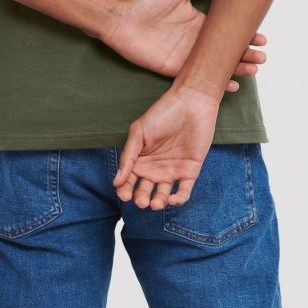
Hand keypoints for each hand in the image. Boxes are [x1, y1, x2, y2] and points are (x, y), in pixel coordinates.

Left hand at [102, 0, 266, 92]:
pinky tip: (230, 85)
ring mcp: (187, 55)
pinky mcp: (175, 68)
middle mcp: (196, 40)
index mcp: (198, 22)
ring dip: (235, 68)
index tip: (262, 38)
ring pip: (216, 65)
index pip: (226, 31)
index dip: (243, 35)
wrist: (121, 18)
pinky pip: (198, 77)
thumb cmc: (146, 2)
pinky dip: (215, 82)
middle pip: (225, 50)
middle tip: (263, 58)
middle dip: (245, 54)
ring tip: (254, 70)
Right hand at [111, 84, 220, 207]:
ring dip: (158, 203)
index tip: (124, 193)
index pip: (128, 181)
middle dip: (141, 199)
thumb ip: (128, 156)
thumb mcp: (139, 132)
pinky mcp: (189, 171)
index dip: (124, 190)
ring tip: (155, 204)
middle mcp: (154, 168)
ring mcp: (172, 171)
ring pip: (162, 195)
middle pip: (144, 191)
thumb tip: (116, 181)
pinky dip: (178, 200)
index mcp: (139, 160)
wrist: (191, 103)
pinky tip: (171, 199)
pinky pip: (183, 191)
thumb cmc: (162, 113)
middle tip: (141, 201)